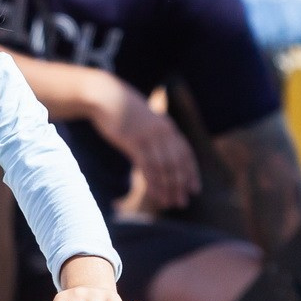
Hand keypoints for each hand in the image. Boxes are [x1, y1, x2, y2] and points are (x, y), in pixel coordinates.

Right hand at [91, 76, 200, 210]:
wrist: (105, 96)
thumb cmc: (122, 111)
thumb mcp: (144, 122)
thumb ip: (154, 137)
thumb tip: (158, 156)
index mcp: (168, 126)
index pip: (186, 153)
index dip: (191, 172)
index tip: (195, 189)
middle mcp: (163, 131)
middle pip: (177, 163)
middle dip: (181, 185)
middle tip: (182, 202)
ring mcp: (149, 136)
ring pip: (164, 167)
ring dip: (168, 188)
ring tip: (169, 203)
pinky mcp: (134, 141)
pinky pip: (147, 166)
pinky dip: (153, 183)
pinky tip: (154, 194)